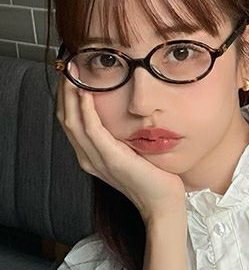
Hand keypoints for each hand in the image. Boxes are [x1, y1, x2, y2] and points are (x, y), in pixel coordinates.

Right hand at [56, 76, 185, 222]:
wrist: (163, 203)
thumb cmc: (153, 178)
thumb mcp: (132, 152)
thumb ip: (121, 136)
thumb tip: (123, 112)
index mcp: (91, 156)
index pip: (70, 122)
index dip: (66, 97)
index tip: (71, 75)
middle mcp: (88, 158)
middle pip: (65, 119)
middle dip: (64, 91)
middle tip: (68, 65)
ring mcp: (98, 160)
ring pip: (72, 122)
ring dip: (70, 95)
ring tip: (72, 72)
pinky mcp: (112, 159)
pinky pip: (92, 130)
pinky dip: (86, 109)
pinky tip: (86, 92)